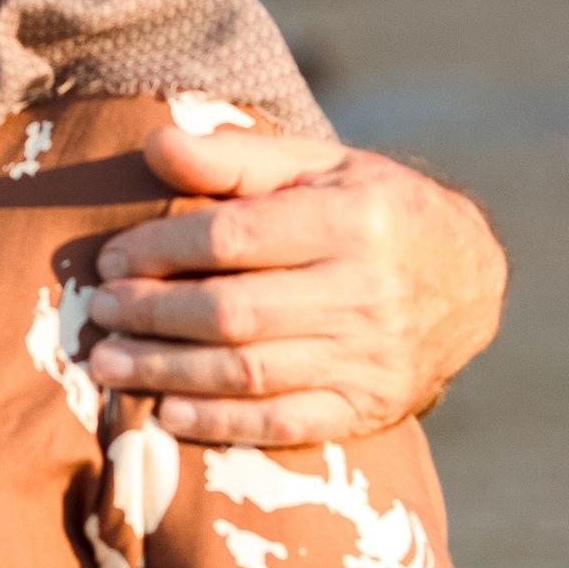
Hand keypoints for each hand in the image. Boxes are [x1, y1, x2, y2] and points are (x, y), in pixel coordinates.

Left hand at [85, 127, 505, 446]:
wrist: (467, 280)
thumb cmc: (372, 210)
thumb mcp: (320, 166)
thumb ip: (237, 158)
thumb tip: (155, 144)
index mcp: (353, 220)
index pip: (235, 238)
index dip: (163, 251)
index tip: (113, 260)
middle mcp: (366, 292)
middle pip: (235, 312)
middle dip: (154, 316)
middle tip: (100, 315)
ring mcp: (369, 357)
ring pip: (250, 372)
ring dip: (167, 371)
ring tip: (108, 364)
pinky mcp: (368, 408)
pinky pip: (283, 423)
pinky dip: (220, 423)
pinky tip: (166, 413)